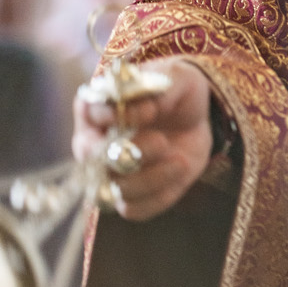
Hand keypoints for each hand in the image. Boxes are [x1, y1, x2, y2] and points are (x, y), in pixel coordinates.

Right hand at [73, 58, 213, 221]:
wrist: (197, 118)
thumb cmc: (178, 91)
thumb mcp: (177, 77)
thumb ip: (156, 88)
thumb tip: (141, 110)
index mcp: (95, 106)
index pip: (90, 114)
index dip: (116, 115)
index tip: (150, 110)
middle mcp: (92, 143)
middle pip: (95, 160)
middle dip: (133, 152)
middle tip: (163, 141)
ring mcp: (107, 173)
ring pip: (113, 189)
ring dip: (151, 178)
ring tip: (181, 159)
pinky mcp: (128, 196)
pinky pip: (133, 210)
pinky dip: (159, 196)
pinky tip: (180, 173)